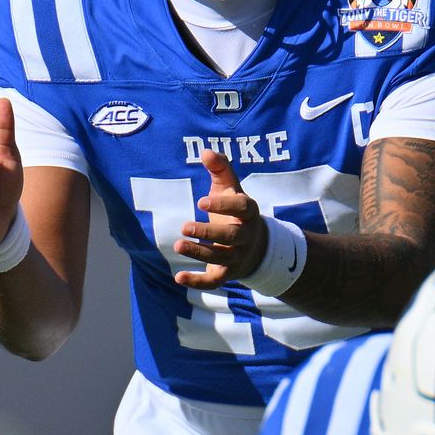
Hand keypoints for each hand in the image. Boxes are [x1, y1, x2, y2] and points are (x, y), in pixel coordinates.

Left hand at [174, 150, 267, 289]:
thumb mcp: (231, 188)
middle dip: (209, 233)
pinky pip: (214, 282)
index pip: (242, 208)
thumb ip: (220, 169)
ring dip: (199, 253)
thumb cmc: (236, 210)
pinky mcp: (227, 274)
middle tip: (185, 226)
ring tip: (178, 245)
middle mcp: (245, 236)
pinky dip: (197, 281)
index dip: (223, 205)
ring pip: (221, 258)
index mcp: (249, 213)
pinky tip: (178, 278)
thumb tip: (205, 152)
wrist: (256, 246)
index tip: (201, 202)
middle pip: (231, 237)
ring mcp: (237, 257)